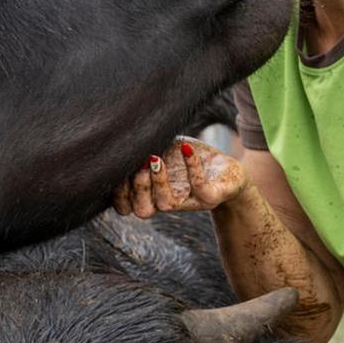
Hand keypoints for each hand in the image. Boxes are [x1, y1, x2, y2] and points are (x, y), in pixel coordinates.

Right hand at [112, 137, 247, 219]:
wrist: (226, 171)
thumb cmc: (188, 159)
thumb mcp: (162, 149)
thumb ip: (142, 147)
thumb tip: (119, 131)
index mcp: (151, 195)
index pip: (125, 207)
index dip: (117, 193)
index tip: (118, 169)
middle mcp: (168, 202)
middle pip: (142, 211)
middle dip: (136, 188)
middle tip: (140, 163)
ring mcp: (190, 202)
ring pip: (166, 205)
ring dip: (158, 181)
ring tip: (156, 157)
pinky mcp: (211, 197)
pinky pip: (199, 187)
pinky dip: (191, 166)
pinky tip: (186, 148)